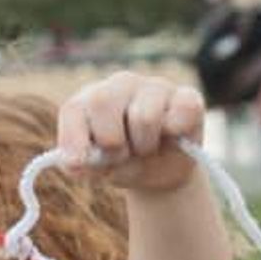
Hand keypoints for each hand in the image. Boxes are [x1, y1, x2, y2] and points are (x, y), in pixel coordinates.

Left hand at [57, 71, 203, 192]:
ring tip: (146, 149)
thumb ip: (86, 165)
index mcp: (90, 100)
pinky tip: (173, 138)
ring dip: (145, 146)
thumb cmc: (124, 164)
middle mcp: (120, 85)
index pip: (74, 109)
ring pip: (144, 116)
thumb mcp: (100, 170)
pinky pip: (181, 112)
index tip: (80, 164)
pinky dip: (177, 135)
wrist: (163, 174)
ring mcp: (154, 86)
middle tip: (122, 155)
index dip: (75, 139)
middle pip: (102, 103)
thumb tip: (76, 161)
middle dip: (111, 144)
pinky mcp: (186, 96)